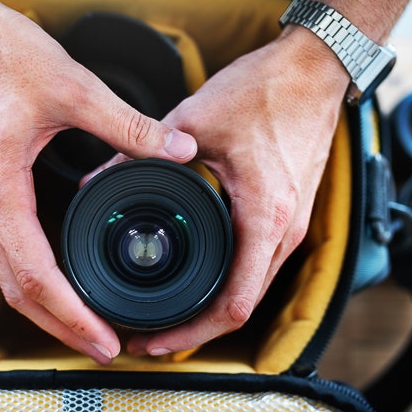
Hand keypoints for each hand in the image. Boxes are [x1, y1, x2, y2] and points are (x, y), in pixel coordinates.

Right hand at [0, 0, 198, 362]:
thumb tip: (177, 151)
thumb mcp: (72, 88)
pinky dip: (35, 276)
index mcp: (1, 189)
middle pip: (18, 291)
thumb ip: (129, 125)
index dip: (73, 316)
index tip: (104, 339)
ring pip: (8, 275)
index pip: (37, 276)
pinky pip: (6, 249)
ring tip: (86, 324)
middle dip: (60, 326)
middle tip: (102, 348)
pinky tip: (63, 278)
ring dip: (46, 306)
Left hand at [122, 27, 350, 356]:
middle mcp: (285, 231)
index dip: (191, 333)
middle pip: (242, 308)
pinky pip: (259, 266)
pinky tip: (200, 280)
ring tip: (168, 315)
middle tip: (150, 336)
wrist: (315, 70)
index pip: (234, 304)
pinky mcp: (290, 215)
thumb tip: (96, 179)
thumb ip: (140, 153)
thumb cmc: (266, 91)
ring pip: (252, 290)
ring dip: (212, 309)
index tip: (156, 341)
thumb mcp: (192, 121)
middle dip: (195, 330)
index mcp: (264, 216)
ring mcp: (293, 226)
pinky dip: (229, 283)